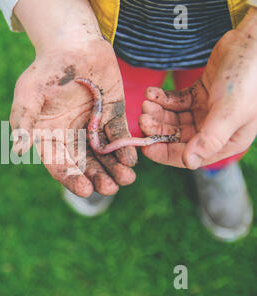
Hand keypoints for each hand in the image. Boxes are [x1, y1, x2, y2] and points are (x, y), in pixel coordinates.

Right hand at [11, 39, 136, 196]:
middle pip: (85, 165)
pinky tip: (131, 160)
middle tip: (110, 188)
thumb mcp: (28, 94)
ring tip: (126, 179)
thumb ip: (24, 122)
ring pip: (104, 155)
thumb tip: (19, 150)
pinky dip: (125, 149)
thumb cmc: (46, 69)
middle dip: (98, 178)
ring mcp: (93, 128)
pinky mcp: (111, 116)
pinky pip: (119, 136)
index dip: (71, 178)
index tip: (84, 189)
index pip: (60, 164)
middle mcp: (72, 137)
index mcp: (50, 137)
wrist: (72, 44)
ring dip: (115, 169)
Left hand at [139, 7, 256, 168]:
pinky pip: (176, 101)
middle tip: (142, 118)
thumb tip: (189, 163)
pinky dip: (163, 98)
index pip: (191, 155)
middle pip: (178, 137)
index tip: (145, 147)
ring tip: (146, 102)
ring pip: (174, 118)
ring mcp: (207, 111)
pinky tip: (151, 92)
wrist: (252, 41)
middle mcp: (216, 129)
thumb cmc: (248, 77)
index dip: (166, 153)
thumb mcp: (230, 111)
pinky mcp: (200, 94)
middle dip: (158, 128)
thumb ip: (209, 139)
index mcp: (228, 141)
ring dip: (158, 112)